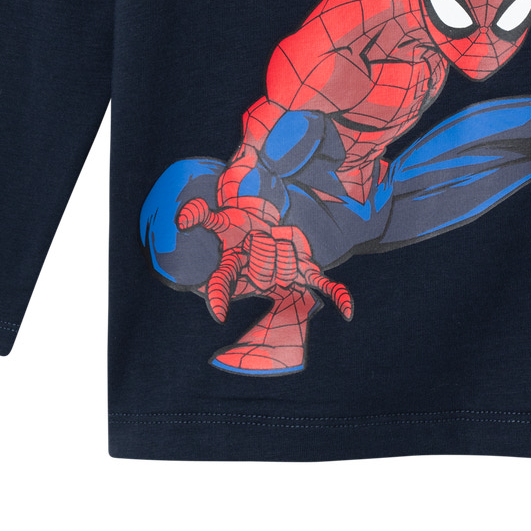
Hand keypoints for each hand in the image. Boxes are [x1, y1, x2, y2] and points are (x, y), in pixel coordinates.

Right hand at [177, 199, 352, 324]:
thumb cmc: (240, 227)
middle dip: (264, 243)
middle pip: (263, 263)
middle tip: (259, 236)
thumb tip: (182, 219)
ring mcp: (285, 278)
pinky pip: (325, 286)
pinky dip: (338, 296)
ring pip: (289, 262)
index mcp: (234, 270)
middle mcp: (258, 280)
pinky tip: (348, 310)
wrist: (263, 224)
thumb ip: (199, 216)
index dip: (219, 299)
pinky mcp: (308, 274)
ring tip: (275, 241)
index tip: (219, 314)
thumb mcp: (221, 219)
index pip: (222, 285)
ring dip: (285, 245)